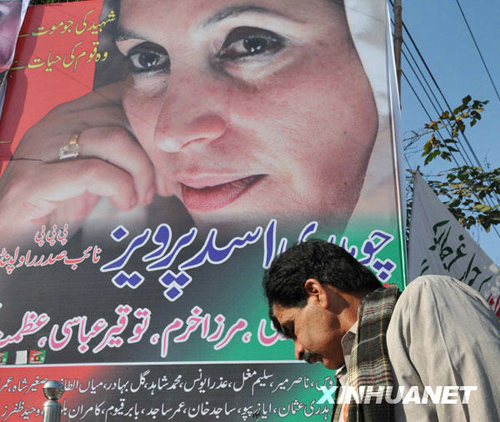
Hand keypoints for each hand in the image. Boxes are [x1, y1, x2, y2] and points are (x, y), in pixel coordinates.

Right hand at [0, 82, 155, 243]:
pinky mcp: (34, 182)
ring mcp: (42, 150)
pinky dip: (120, 188)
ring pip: (114, 138)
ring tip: (140, 197)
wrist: (9, 238)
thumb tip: (165, 157)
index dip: (152, 124)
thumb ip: (121, 156)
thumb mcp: (95, 173)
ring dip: (139, 173)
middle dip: (153, 154)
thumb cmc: (55, 205)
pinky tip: (122, 203)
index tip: (167, 157)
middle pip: (124, 117)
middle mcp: (56, 124)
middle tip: (161, 185)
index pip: (122, 96)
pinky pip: (94, 171)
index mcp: (72, 116)